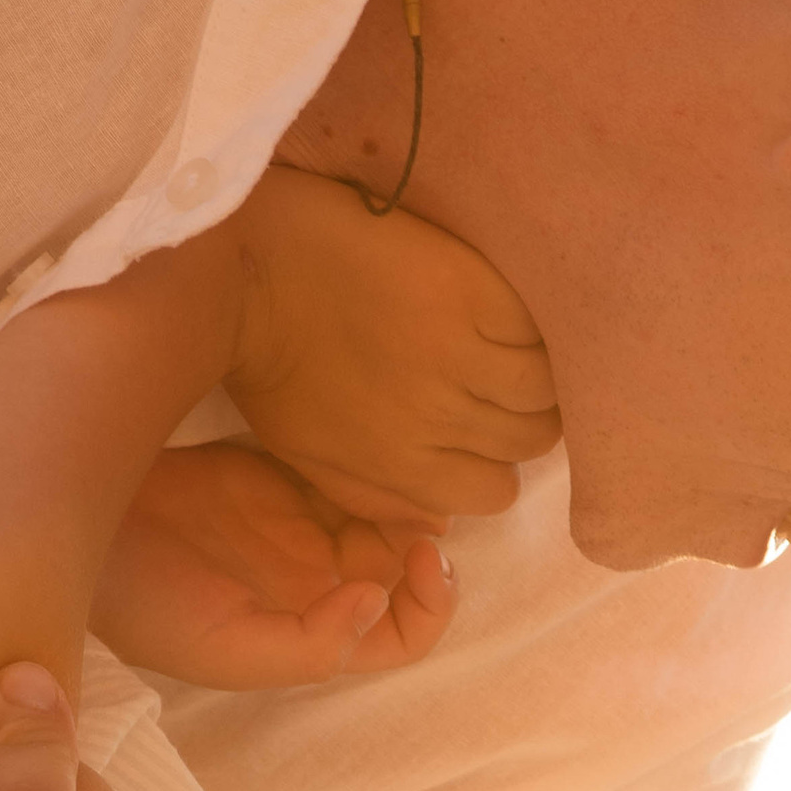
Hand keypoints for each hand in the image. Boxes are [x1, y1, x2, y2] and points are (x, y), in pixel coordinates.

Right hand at [90, 439, 457, 684]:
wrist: (78, 534)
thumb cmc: (147, 610)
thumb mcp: (226, 651)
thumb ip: (310, 646)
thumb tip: (375, 601)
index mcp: (314, 630)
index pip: (403, 633)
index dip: (432, 604)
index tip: (423, 557)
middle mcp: (314, 580)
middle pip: (402, 562)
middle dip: (423, 533)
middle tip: (421, 496)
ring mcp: (295, 522)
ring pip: (377, 507)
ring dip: (399, 489)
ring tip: (395, 463)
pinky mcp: (271, 468)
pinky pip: (337, 463)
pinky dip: (361, 454)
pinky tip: (362, 436)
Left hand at [226, 165, 559, 522]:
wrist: (243, 271)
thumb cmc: (270, 366)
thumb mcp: (312, 458)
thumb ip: (380, 497)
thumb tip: (444, 519)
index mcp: (403, 467)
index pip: (496, 491)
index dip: (494, 461)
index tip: (479, 429)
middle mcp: (441, 418)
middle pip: (532, 439)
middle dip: (522, 417)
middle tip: (502, 381)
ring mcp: (460, 352)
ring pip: (547, 385)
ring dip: (540, 368)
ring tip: (514, 345)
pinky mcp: (471, 290)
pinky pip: (539, 323)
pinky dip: (535, 319)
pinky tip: (504, 306)